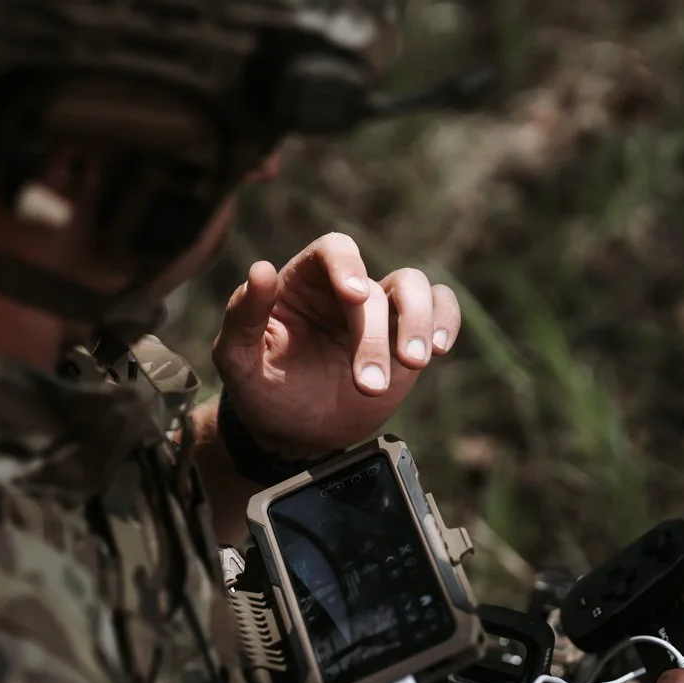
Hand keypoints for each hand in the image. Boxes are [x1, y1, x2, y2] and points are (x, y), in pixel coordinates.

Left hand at [212, 233, 461, 456]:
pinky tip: (439, 347)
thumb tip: (261, 270)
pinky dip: (446, 319)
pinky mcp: (405, 336)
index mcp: (302, 282)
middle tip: (369, 385)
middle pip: (374, 288)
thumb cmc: (262, 390)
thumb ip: (243, 316)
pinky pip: (440, 308)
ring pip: (415, 287)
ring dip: (417, 323)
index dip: (347, 265)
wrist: (294, 432)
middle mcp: (344, 288)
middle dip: (374, 337)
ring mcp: (380, 311)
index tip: (354, 295)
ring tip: (412, 364)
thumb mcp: (237, 360)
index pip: (332, 250)